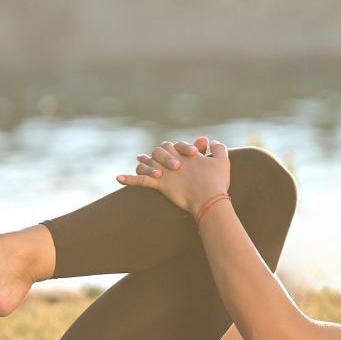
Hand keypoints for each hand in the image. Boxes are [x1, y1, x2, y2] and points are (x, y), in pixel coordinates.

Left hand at [114, 135, 234, 217]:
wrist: (209, 198)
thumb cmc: (217, 182)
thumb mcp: (222, 161)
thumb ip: (218, 148)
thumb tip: (212, 141)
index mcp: (185, 154)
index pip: (177, 145)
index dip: (180, 149)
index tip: (189, 156)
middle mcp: (173, 159)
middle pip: (160, 150)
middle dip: (161, 154)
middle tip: (168, 165)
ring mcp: (165, 171)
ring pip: (149, 163)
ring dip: (144, 163)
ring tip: (139, 160)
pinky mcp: (159, 184)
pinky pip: (141, 180)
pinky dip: (129, 179)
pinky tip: (118, 178)